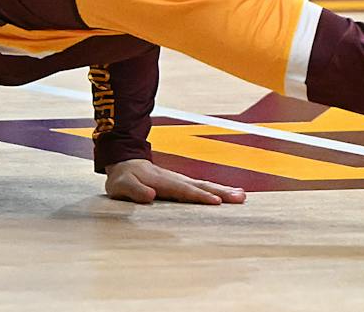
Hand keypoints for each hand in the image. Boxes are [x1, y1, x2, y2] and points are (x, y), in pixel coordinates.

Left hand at [103, 158, 246, 205]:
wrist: (125, 161)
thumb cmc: (123, 178)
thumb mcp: (122, 185)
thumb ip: (135, 190)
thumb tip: (151, 195)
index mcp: (163, 181)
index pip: (185, 190)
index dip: (200, 197)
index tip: (217, 202)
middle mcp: (176, 179)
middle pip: (201, 186)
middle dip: (221, 192)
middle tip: (241, 198)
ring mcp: (180, 180)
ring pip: (204, 186)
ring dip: (223, 191)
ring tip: (242, 196)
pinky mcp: (182, 183)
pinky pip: (201, 187)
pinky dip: (216, 191)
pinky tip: (227, 195)